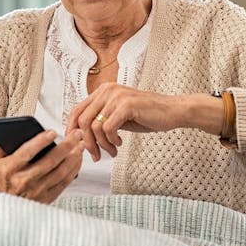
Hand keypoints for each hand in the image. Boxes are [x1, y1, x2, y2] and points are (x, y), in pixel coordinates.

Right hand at [0, 128, 82, 202]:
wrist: (6, 206)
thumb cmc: (4, 179)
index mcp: (9, 169)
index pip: (26, 153)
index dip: (40, 142)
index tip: (53, 132)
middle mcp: (23, 181)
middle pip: (49, 161)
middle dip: (66, 146)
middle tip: (76, 134)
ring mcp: (37, 191)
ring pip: (60, 172)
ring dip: (73, 157)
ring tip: (80, 144)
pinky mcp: (48, 198)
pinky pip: (64, 182)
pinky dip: (74, 169)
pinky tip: (79, 158)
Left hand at [66, 83, 182, 161]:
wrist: (172, 111)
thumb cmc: (147, 114)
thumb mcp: (118, 115)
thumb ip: (101, 120)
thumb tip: (81, 136)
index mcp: (103, 91)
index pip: (76, 110)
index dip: (72, 129)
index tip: (77, 145)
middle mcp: (107, 90)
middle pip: (82, 120)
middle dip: (87, 142)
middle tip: (96, 155)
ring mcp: (117, 96)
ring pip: (94, 127)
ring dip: (101, 144)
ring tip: (112, 151)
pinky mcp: (126, 105)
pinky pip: (108, 128)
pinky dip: (111, 141)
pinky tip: (120, 143)